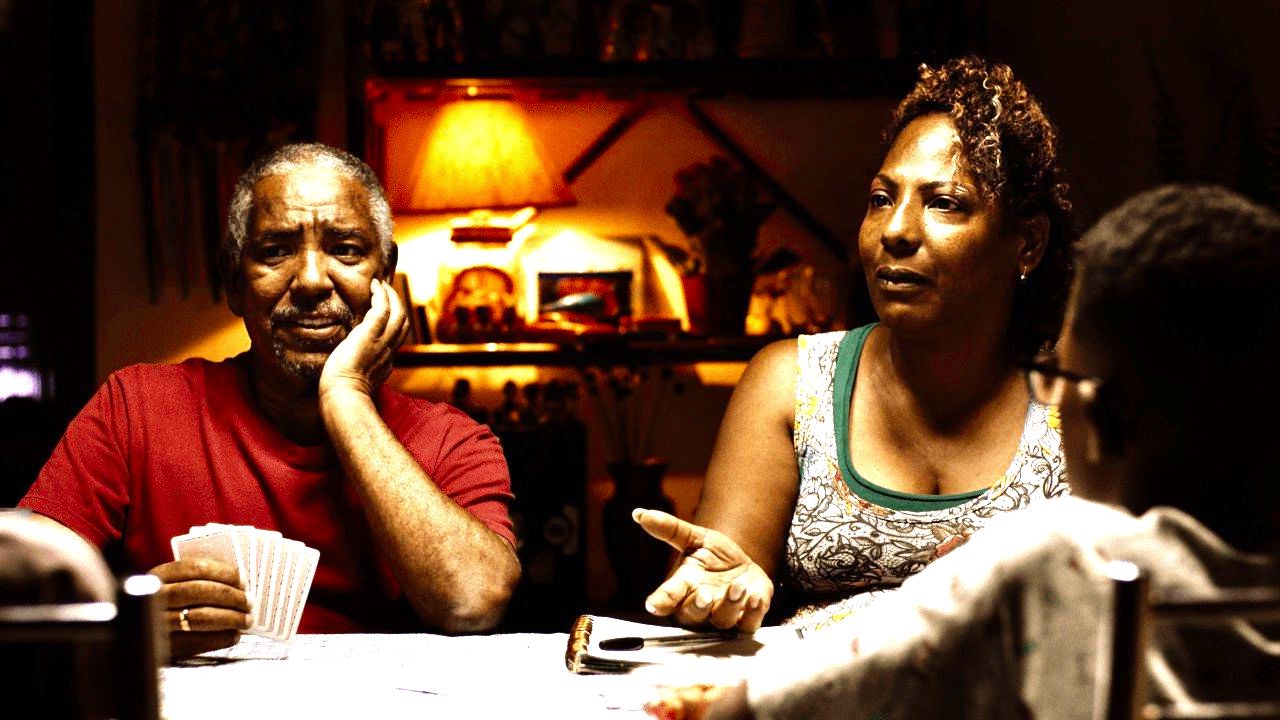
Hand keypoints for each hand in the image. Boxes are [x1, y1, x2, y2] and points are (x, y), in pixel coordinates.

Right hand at [149, 558, 252, 659]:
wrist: (133, 636)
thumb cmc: (165, 605)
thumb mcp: (172, 586)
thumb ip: (196, 580)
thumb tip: (239, 584)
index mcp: (159, 575)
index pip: (196, 567)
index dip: (224, 573)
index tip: (243, 581)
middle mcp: (154, 597)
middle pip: (200, 591)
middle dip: (231, 596)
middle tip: (249, 602)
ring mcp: (156, 622)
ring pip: (200, 617)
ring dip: (231, 618)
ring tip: (246, 620)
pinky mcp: (162, 646)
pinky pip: (197, 642)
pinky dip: (221, 638)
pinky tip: (233, 636)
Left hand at [319, 278, 408, 399]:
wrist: (343, 394)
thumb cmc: (342, 392)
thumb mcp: (357, 380)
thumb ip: (358, 369)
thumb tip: (347, 363)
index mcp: (385, 362)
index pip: (396, 337)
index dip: (394, 321)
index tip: (385, 310)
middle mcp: (388, 350)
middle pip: (403, 322)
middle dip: (397, 304)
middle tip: (386, 291)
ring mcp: (382, 341)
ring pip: (398, 313)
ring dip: (391, 296)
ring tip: (381, 285)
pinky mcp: (370, 333)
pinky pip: (382, 308)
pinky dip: (381, 294)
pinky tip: (374, 286)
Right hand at [633, 508, 772, 630]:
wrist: (744, 566)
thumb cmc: (714, 557)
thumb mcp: (696, 538)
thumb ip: (670, 529)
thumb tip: (639, 513)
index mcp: (684, 586)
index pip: (667, 597)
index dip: (660, 602)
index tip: (654, 605)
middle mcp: (701, 605)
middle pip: (692, 615)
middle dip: (698, 607)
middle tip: (704, 595)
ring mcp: (723, 615)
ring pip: (722, 621)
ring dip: (730, 604)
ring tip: (738, 586)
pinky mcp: (746, 619)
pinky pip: (749, 624)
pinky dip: (753, 613)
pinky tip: (757, 598)